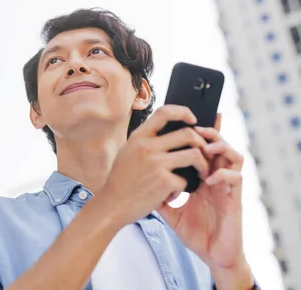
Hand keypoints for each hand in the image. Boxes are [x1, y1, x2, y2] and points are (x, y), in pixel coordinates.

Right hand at [98, 105, 209, 225]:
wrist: (112, 204)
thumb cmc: (120, 180)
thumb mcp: (127, 152)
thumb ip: (145, 141)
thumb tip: (167, 131)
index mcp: (138, 137)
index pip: (165, 112)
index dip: (183, 112)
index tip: (193, 120)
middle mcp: (147, 146)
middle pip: (188, 134)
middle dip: (202, 143)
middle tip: (204, 152)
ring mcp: (156, 163)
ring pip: (194, 155)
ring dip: (202, 164)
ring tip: (200, 173)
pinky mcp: (164, 181)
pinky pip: (186, 180)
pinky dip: (183, 188)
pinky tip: (173, 194)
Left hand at [157, 114, 251, 282]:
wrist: (211, 255)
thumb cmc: (195, 232)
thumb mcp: (169, 210)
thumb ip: (158, 193)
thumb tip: (136, 179)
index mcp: (202, 176)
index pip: (200, 149)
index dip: (195, 134)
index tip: (180, 123)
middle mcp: (216, 178)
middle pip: (218, 145)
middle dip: (208, 132)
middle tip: (194, 128)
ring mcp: (227, 187)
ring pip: (234, 155)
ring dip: (221, 147)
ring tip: (205, 148)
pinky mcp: (236, 199)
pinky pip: (237, 179)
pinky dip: (224, 174)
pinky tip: (210, 178)